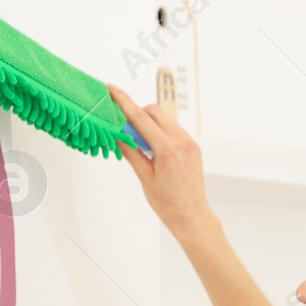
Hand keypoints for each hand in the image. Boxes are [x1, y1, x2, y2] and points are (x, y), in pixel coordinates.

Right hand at [107, 82, 213, 239]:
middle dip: (137, 113)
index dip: (124, 102)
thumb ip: (131, 151)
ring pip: (164, 119)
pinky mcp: (192, 146)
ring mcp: (189, 143)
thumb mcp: (144, 177)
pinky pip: (173, 129)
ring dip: (149, 123)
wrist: (191, 216)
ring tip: (139, 143)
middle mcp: (181, 142)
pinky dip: (159, 131)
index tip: (113, 90)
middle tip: (124, 127)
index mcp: (167, 150)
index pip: (141, 118)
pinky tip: (153, 148)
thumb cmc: (168, 203)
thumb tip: (118, 134)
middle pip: (154, 111)